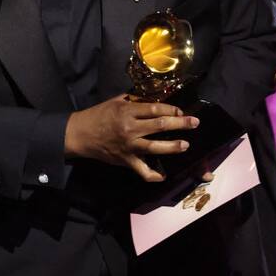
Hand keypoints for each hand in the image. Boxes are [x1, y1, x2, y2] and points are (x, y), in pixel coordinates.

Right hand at [64, 95, 198, 181]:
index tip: (181, 111)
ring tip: (185, 145)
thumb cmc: (99, 115)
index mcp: (128, 111)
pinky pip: (141, 170)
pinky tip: (163, 176)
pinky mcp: (125, 160)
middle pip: (160, 125)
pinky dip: (153, 175)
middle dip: (180, 123)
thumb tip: (153, 99)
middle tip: (194, 123)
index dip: (171, 110)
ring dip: (172, 146)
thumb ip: (134, 101)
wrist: (80, 134)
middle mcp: (130, 129)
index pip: (155, 109)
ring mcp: (129, 146)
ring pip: (155, 147)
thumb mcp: (115, 102)